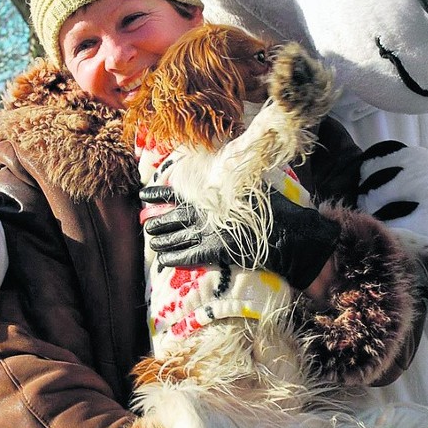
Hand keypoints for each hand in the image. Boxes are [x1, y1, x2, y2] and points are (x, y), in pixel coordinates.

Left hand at [140, 183, 340, 291]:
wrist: (284, 231)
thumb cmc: (271, 207)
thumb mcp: (251, 184)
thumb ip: (235, 179)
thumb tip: (230, 165)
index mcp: (210, 197)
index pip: (176, 193)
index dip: (159, 194)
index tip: (143, 194)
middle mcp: (204, 214)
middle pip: (172, 218)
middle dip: (158, 221)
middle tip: (147, 224)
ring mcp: (207, 233)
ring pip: (175, 238)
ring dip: (161, 240)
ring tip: (151, 242)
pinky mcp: (213, 251)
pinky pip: (187, 256)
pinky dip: (174, 259)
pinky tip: (162, 262)